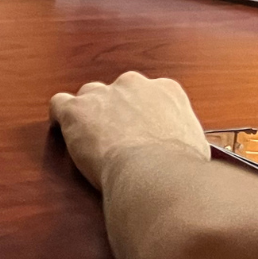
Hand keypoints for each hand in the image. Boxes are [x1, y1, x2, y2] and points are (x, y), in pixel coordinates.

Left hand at [49, 71, 209, 190]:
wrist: (156, 174)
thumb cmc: (180, 167)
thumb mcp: (197, 146)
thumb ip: (186, 137)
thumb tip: (188, 152)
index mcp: (166, 90)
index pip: (150, 94)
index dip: (143, 114)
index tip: (142, 131)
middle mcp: (133, 84)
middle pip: (117, 93)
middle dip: (116, 112)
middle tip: (119, 140)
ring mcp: (102, 94)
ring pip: (88, 97)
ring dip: (89, 115)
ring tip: (91, 140)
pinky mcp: (76, 110)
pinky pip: (59, 104)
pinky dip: (60, 117)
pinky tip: (62, 129)